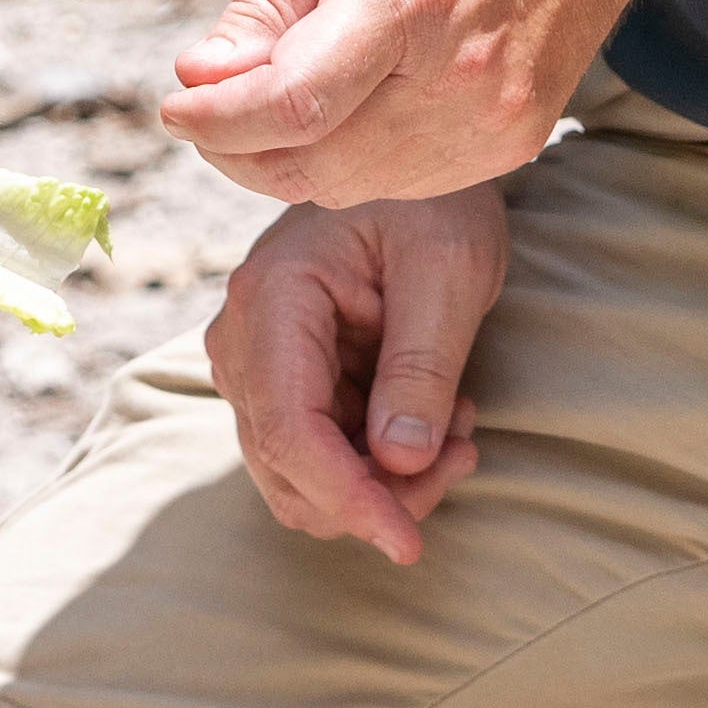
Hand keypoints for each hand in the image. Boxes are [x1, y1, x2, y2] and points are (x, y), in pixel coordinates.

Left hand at [154, 0, 641, 205]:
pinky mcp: (516, 143)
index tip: (174, 105)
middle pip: (314, 162)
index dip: (217, 123)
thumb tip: (203, 78)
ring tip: (270, 96)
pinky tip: (342, 104)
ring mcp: (497, 121)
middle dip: (238, 147)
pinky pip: (402, 182)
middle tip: (207, 105)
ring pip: (352, 186)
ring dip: (291, 159)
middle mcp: (462, 75)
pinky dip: (351, 158)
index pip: (293, 105)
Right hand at [212, 185, 512, 562]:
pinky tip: (437, 421)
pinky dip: (377, 462)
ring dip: (382, 482)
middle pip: (286, 468)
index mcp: (272, 299)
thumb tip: (400, 465)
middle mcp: (243, 336)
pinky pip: (318, 454)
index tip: (408, 542)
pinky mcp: (283, 379)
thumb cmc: (434, 202)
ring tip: (459, 432)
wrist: (420, 165)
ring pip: (299, 475)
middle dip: (374, 494)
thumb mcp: (448, 273)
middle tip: (463, 454)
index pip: (288, 430)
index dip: (347, 498)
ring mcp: (256, 362)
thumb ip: (422, 368)